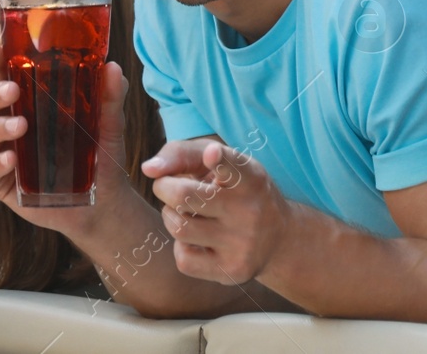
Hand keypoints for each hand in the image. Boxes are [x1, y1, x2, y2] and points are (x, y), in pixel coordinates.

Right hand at [0, 56, 130, 234]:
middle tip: (14, 90)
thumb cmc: (102, 158)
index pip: (9, 75)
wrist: (104, 205)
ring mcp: (4, 152)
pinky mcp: (2, 183)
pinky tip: (11, 160)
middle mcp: (13, 123)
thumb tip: (112, 66)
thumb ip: (110, 98)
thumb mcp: (110, 126)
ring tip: (21, 126)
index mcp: (33, 102)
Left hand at [144, 141, 288, 285]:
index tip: (211, 154)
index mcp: (251, 178)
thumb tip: (148, 169)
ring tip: (185, 211)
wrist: (278, 238)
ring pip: (179, 227)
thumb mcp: (220, 161)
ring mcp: (242, 244)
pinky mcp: (232, 272)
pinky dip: (181, 246)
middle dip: (164, 187)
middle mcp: (250, 210)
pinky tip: (197, 239)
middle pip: (184, 196)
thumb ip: (183, 154)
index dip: (220, 160)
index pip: (234, 167)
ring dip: (170, 215)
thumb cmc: (235, 189)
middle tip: (168, 185)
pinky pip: (183, 259)